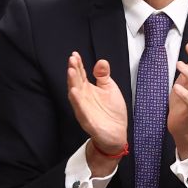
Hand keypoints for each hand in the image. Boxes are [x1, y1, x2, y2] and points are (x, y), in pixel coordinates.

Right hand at [66, 51, 127, 172]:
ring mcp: (84, 109)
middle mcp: (84, 98)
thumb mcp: (109, 89)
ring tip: (70, 71)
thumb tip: (101, 61)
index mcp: (88, 90)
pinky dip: (77, 101)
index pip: (81, 75)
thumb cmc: (111, 112)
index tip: (75, 54)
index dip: (78, 65)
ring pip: (75, 95)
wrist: (116, 133)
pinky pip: (81, 110)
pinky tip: (74, 92)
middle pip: (76, 82)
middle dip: (73, 71)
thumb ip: (104, 76)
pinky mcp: (88, 120)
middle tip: (72, 60)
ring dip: (72, 83)